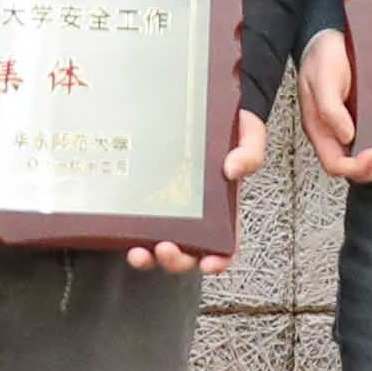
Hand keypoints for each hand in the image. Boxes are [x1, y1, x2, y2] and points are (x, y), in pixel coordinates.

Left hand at [129, 106, 269, 275]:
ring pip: (160, 245)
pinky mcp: (149, 195)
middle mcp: (198, 214)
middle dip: (176, 260)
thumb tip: (233, 170)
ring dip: (149, 257)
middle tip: (166, 249)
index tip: (209, 263)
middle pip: (189, 252)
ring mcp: (172, 207)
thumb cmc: (233, 127)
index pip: (226, 245)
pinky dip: (129, 233)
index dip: (219, 260)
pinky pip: (138, 221)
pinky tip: (121, 230)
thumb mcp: (250, 136)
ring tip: (139, 252)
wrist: (208, 106)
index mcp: (224, 207)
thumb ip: (250, 153)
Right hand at [301, 29, 371, 183]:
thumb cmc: (321, 57)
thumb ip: (329, 109)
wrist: (332, 39)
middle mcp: (340, 135)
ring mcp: (358, 129)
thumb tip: (346, 135)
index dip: (356, 166)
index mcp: (322, 131)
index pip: (337, 163)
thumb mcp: (321, 79)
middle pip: (362, 168)